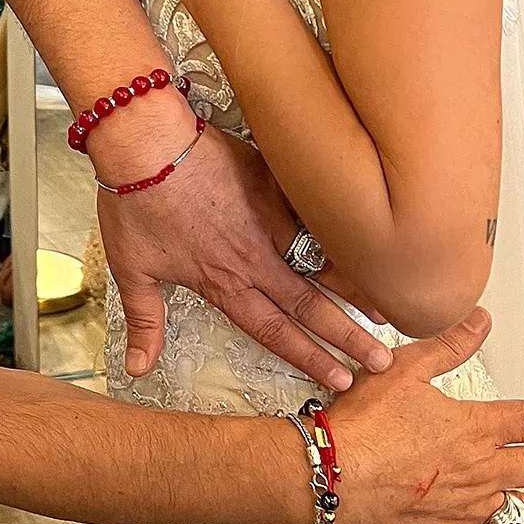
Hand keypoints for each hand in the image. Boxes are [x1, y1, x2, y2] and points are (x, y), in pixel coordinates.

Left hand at [99, 120, 393, 392]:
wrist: (147, 144)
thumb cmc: (135, 205)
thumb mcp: (132, 271)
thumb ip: (145, 322)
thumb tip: (136, 369)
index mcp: (224, 282)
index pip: (275, 330)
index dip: (310, 357)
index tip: (341, 379)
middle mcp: (256, 258)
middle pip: (311, 305)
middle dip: (349, 337)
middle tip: (382, 361)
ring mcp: (271, 219)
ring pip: (324, 260)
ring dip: (359, 286)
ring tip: (392, 308)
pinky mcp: (276, 185)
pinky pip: (316, 212)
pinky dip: (344, 230)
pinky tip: (373, 240)